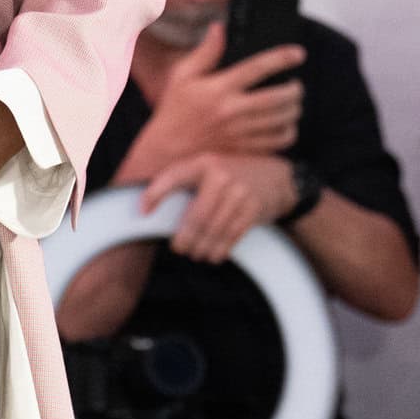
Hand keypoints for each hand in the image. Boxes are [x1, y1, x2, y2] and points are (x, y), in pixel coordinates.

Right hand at [136, 22, 306, 173]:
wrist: (166, 150)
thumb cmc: (175, 110)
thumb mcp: (182, 76)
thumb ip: (205, 52)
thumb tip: (219, 28)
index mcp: (218, 88)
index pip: (258, 67)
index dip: (282, 57)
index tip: (299, 53)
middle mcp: (231, 110)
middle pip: (278, 97)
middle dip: (296, 88)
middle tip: (296, 84)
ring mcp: (239, 133)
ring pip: (282, 120)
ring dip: (294, 109)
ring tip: (292, 103)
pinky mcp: (242, 150)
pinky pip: (278, 142)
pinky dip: (288, 132)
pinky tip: (285, 125)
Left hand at [140, 150, 299, 262]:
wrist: (276, 177)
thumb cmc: (232, 176)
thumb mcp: (208, 168)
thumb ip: (184, 180)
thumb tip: (149, 207)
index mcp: (204, 164)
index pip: (173, 177)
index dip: (155, 194)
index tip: (143, 211)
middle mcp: (221, 176)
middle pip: (196, 217)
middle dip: (185, 239)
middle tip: (180, 248)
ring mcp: (240, 193)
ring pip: (213, 230)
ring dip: (202, 248)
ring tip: (196, 254)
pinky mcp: (253, 210)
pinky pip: (231, 236)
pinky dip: (220, 250)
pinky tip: (213, 254)